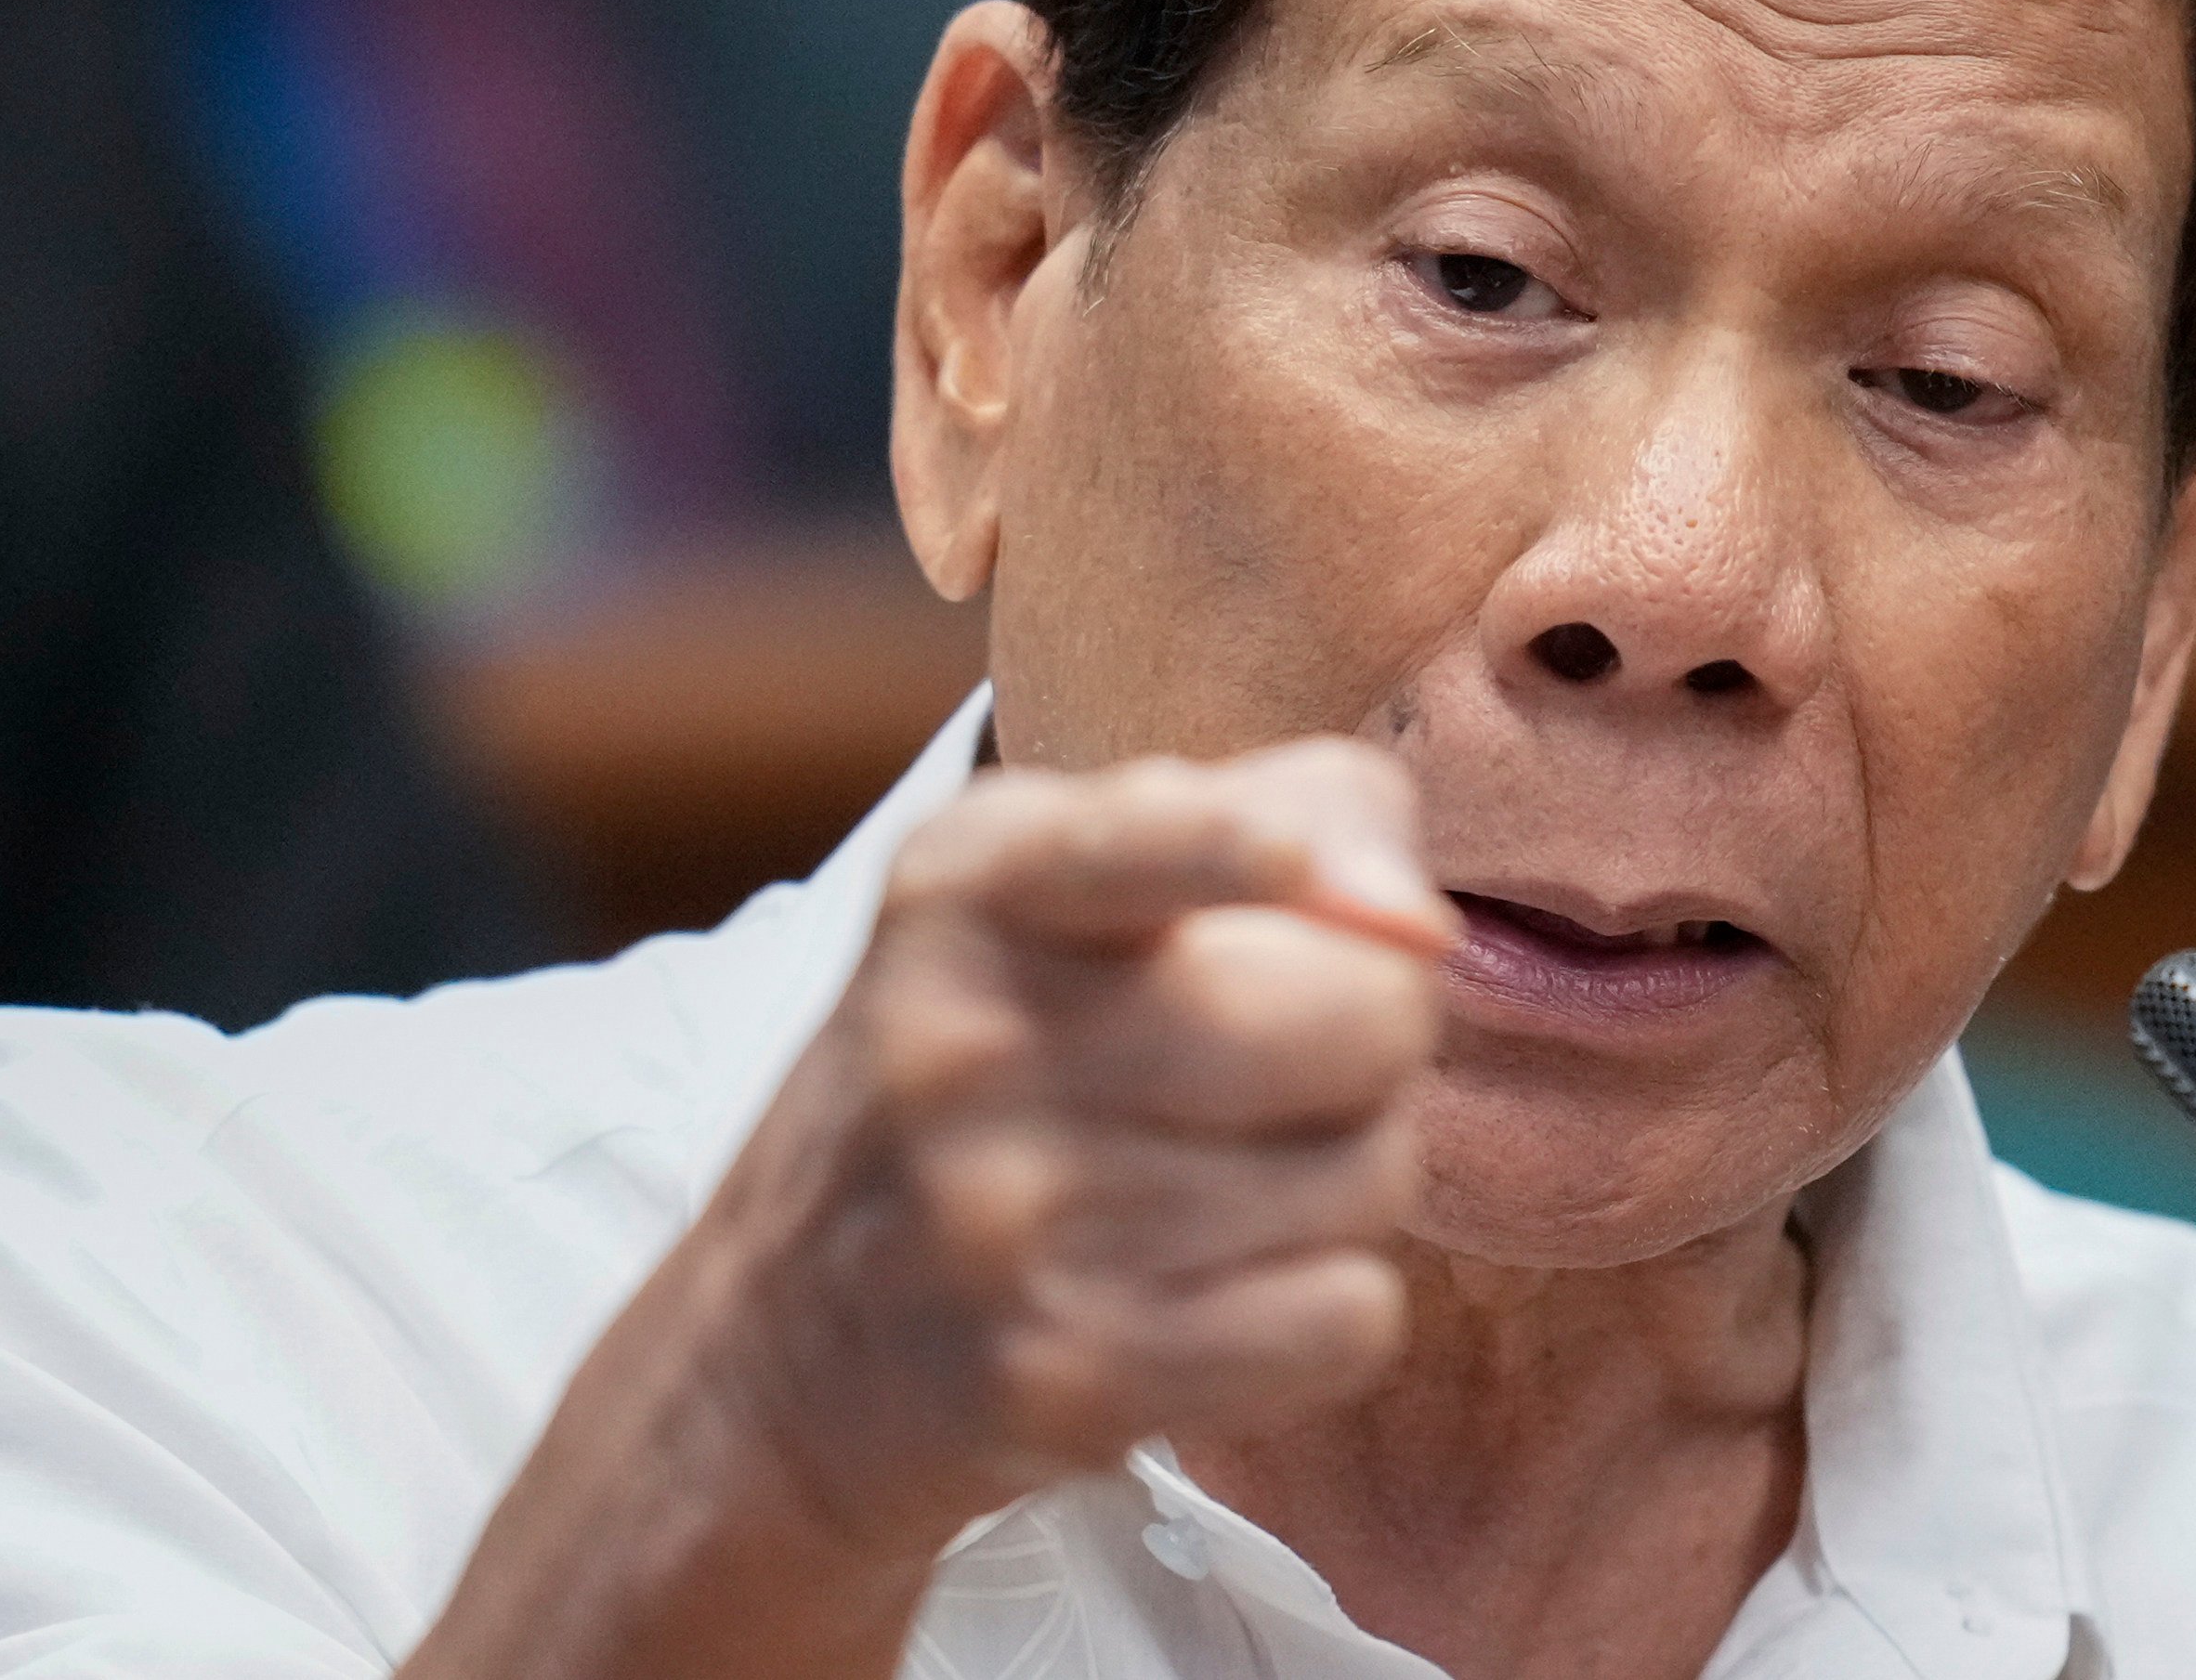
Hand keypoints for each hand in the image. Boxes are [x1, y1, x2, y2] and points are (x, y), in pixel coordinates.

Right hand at [407, 739, 1452, 1679]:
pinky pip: (1345, 1318)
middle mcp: (971, 1045)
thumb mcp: (1058, 893)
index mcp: (970, 889)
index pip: (1125, 842)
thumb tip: (1413, 921)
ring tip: (1232, 1187)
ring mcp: (1009, 1222)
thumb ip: (1268, 818)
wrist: (781, 1354)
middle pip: (1353, 1017)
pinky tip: (1230, 1294)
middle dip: (1379, 1040)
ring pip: (1371, 1174)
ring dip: (1350, 1184)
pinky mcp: (1065, 1378)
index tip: (1299, 863)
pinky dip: (1331, 1311)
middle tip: (1300, 1068)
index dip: (1237, 846)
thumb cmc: (982, 1082)